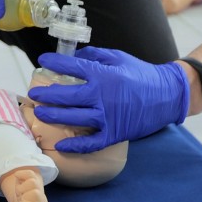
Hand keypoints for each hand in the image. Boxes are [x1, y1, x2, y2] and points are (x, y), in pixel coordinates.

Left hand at [26, 46, 189, 152]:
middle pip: (66, 96)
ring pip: (74, 118)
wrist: (168, 95)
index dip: (54, 63)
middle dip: (46, 94)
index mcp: (103, 75)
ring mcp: (108, 117)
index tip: (41, 61)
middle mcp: (102, 96)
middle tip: (33, 94)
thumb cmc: (141, 73)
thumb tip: (72, 57)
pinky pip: (92, 142)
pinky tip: (61, 145)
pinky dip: (76, 146)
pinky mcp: (115, 133)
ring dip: (53, 116)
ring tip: (39, 113)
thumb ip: (93, 56)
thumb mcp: (117, 57)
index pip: (71, 67)